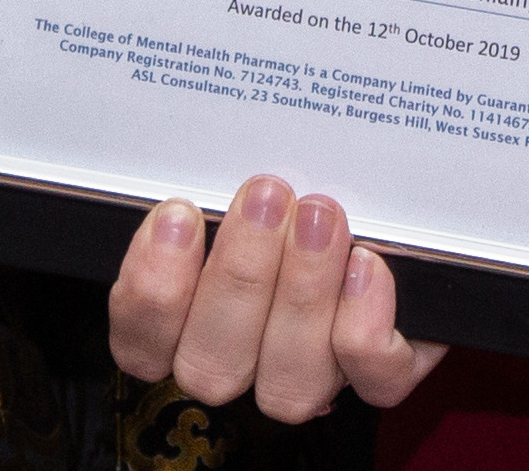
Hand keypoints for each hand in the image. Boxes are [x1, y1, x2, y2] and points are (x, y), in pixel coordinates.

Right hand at [107, 173, 447, 423]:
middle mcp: (243, 361)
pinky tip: (366, 264)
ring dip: (302, 294)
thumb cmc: (290, 181)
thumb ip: (212, 179)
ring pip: (289, 382)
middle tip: (267, 194)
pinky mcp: (382, 373)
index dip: (152, 291)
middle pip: (212, 366)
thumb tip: (190, 146)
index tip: (178, 214)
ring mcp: (313, 376)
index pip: (141, 343)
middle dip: (239, 276)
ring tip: (320, 215)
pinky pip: (372, 378)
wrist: (387, 200)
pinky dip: (364, 324)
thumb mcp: (239, 169)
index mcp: (188, 321)